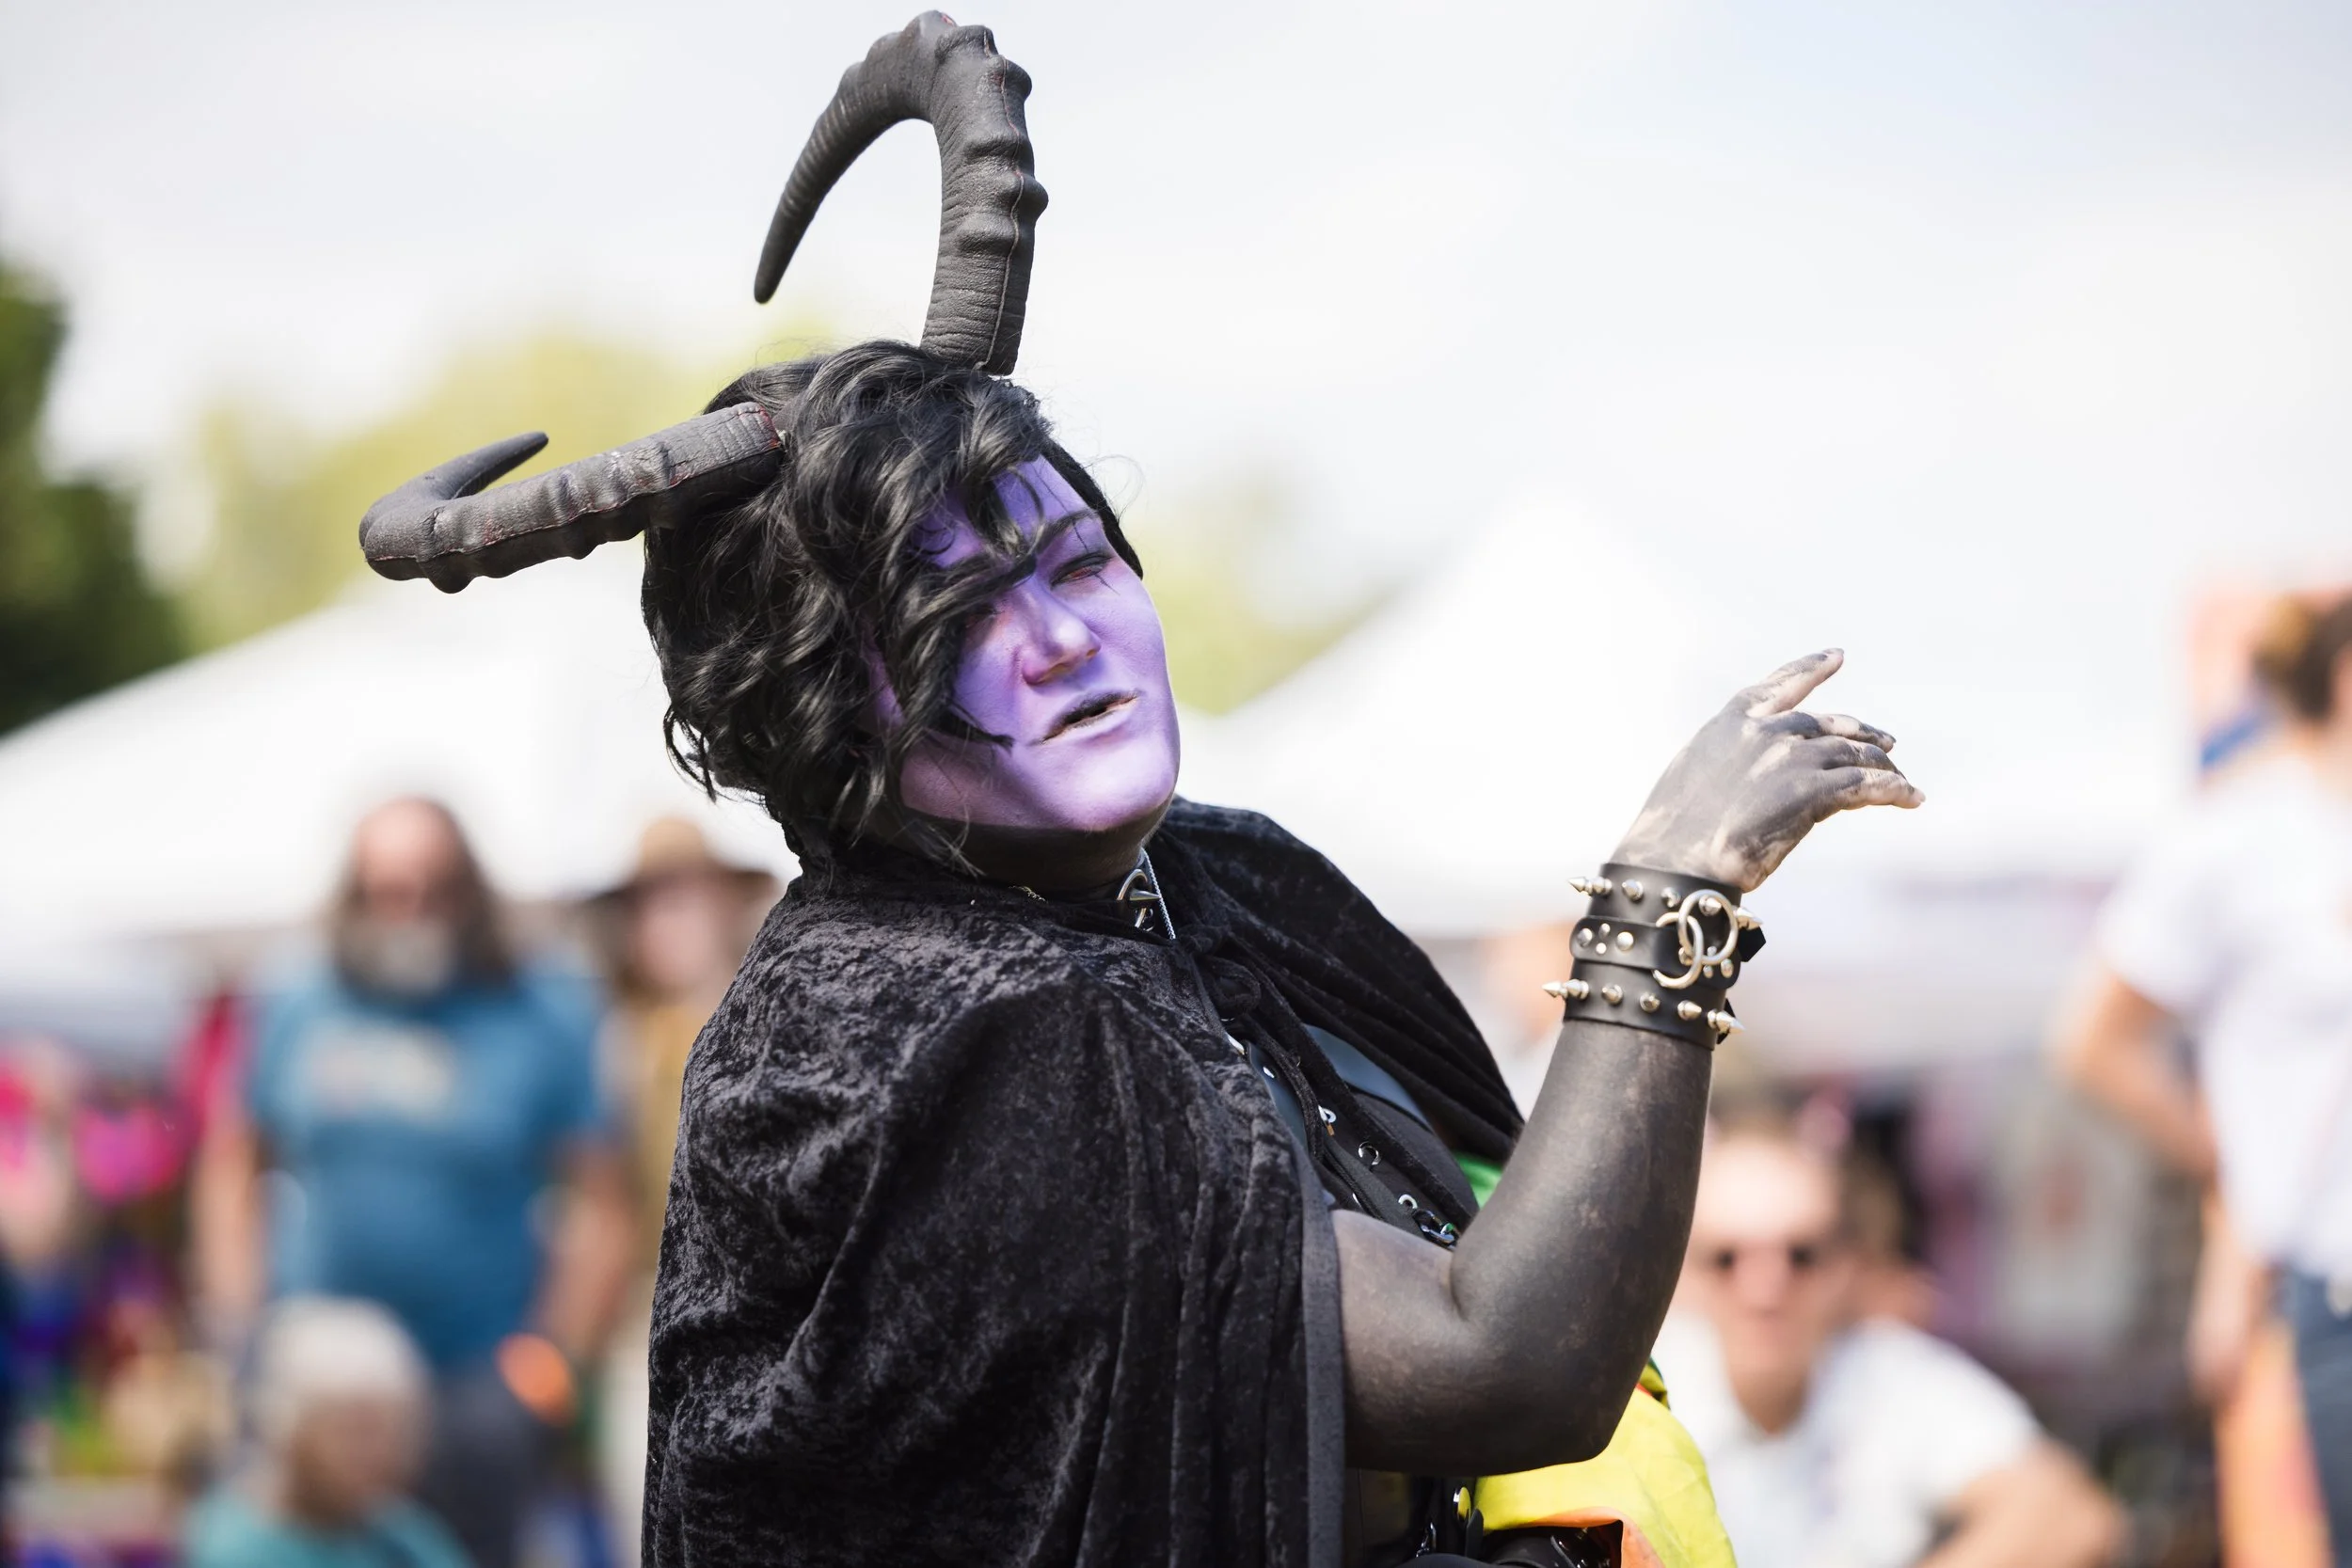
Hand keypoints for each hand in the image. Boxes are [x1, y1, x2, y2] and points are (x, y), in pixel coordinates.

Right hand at [1609, 649, 1920, 891]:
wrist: (1674, 860)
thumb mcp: (1694, 775)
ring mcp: (1791, 757)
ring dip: (1884, 768)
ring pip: (1855, 753)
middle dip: (1862, 734)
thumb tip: (1758, 779)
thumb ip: (1731, 760)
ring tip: (1904, 783)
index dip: (1811, 668)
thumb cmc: (1672, 833)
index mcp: (1732, 719)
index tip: (1837, 657)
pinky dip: (1894, 790)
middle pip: (1830, 725)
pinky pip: (1866, 785)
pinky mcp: (1812, 791)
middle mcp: (1767, 729)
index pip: (1781, 684)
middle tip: (1887, 745)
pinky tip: (1911, 798)